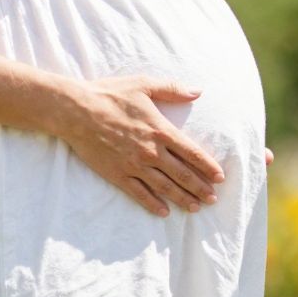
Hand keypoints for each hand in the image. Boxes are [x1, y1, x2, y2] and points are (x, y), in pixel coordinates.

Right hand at [54, 75, 225, 217]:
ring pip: (164, 187)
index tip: (220, 177)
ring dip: (182, 198)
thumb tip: (198, 91)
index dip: (208, 166)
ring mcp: (134, 165)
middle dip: (200, 188)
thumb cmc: (111, 94)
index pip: (192, 153)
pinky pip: (139, 193)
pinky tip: (163, 212)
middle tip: (213, 199)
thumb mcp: (144, 84)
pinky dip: (153, 204)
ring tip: (196, 207)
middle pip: (182, 174)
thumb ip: (173, 89)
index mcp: (161, 130)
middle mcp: (151, 151)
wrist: (76, 111)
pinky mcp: (117, 174)